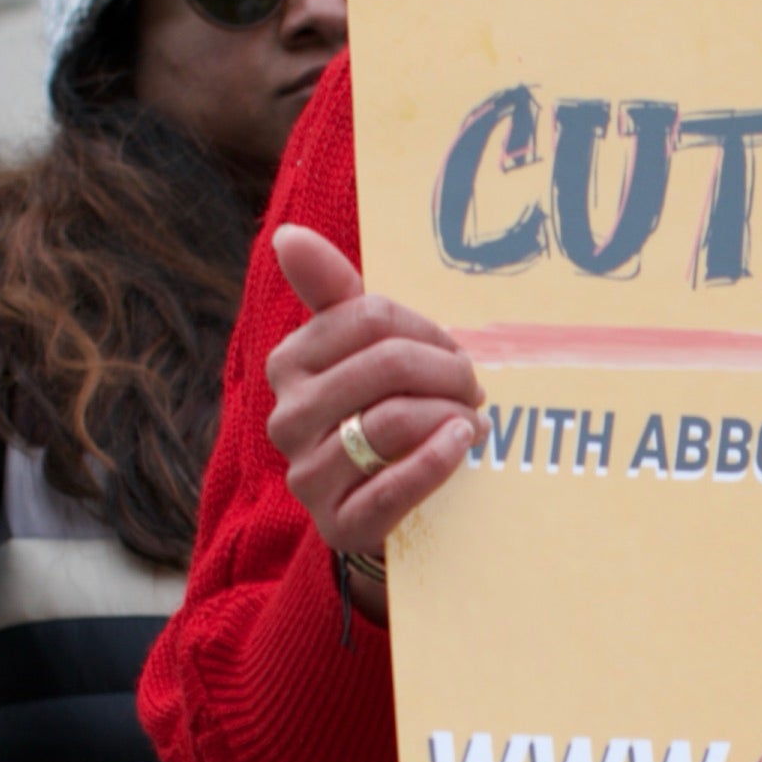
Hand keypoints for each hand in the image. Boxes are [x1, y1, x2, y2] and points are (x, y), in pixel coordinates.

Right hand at [266, 225, 483, 622]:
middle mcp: (286, 418)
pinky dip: (438, 460)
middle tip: (474, 387)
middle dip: (448, 370)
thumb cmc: (375, 411)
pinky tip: (462, 444)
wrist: (377, 508)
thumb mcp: (357, 350)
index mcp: (288, 363)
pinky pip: (395, 487)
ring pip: (393, 420)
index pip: (372, 318)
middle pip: (388, 364)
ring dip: (451, 415)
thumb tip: (288, 235)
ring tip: (473, 421)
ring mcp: (308, 475)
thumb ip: (330, 291)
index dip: (428, 331)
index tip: (450, 351)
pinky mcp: (339, 525)